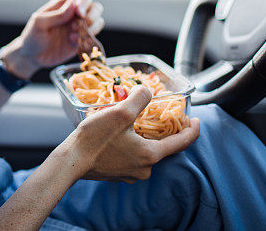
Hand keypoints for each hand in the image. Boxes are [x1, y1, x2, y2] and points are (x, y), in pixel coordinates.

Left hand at [1, 0, 104, 79]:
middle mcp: (75, 14)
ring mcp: (79, 28)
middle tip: (80, 23)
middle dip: (92, 14)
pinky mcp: (81, 41)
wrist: (32, 57)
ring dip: (90, 27)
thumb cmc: (33, 35)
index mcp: (64, 4)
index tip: (79, 12)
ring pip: (98, 21)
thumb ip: (57, 14)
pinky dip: (86, 39)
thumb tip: (73, 2)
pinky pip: (92, 37)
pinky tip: (72, 41)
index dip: (85, 1)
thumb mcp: (39, 23)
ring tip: (73, 33)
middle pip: (95, 7)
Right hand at [63, 86, 199, 182]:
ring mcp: (129, 174)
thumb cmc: (96, 138)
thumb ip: (140, 98)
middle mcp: (144, 169)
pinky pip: (130, 156)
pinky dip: (129, 143)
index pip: (182, 142)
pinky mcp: (116, 174)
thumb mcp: (121, 112)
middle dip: (160, 129)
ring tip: (132, 119)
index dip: (192, 130)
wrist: (70, 162)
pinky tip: (117, 133)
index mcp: (150, 155)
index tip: (196, 119)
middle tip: (157, 114)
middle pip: (161, 146)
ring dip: (141, 135)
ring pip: (144, 150)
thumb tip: (147, 91)